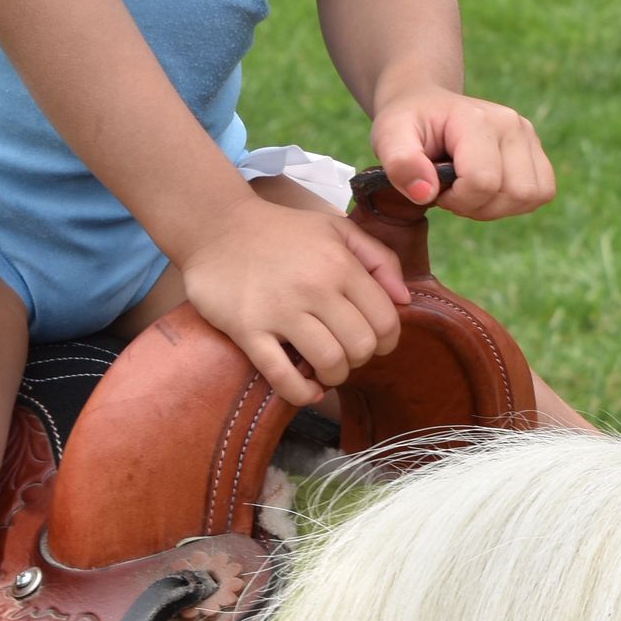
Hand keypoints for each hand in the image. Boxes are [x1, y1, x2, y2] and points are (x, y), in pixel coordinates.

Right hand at [178, 196, 409, 409]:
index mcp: (340, 263)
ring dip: (334, 376)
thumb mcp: (336, 229)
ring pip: (330, 363)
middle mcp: (315, 287)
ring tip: (324, 368)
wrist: (216, 227)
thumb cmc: (282, 231)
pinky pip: (283, 376)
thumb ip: (379, 257)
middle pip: (362, 347)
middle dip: (359, 359)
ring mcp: (280, 310)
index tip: (371, 341)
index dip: (386, 341)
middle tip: (344, 352)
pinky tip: (307, 389)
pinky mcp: (248, 329)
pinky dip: (302, 393)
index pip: (386, 321)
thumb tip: (404, 300)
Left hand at [371, 88, 554, 218]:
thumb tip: (425, 193)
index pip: (483, 182)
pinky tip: (484, 190)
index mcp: (477, 119)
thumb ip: (400, 163)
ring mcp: (528, 135)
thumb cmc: (406, 123)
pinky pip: (541, 192)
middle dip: (478, 206)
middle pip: (514, 193)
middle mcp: (512, 124)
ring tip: (467, 190)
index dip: (456, 199)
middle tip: (450, 192)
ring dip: (496, 206)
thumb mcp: (388, 136)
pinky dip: (513, 202)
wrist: (424, 104)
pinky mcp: (535, 149)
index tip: (433, 187)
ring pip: (531, 196)